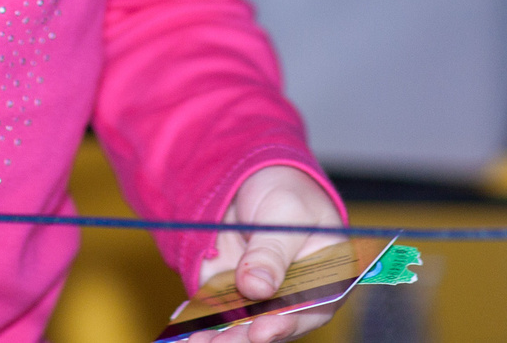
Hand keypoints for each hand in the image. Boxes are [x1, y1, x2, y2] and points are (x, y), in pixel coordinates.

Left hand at [195, 164, 346, 341]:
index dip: (287, 323)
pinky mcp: (229, 294)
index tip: (262, 330)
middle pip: (272, 325)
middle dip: (244, 336)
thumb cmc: (286, 193)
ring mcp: (259, 298)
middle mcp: (292, 297)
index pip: (312, 309)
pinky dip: (198, 322)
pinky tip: (182, 329)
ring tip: (197, 341)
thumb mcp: (285, 211)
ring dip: (218, 338)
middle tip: (220, 342)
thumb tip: (257, 287)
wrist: (253, 181)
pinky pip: (213, 312)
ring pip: (240, 327)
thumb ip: (272, 250)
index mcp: (324, 278)